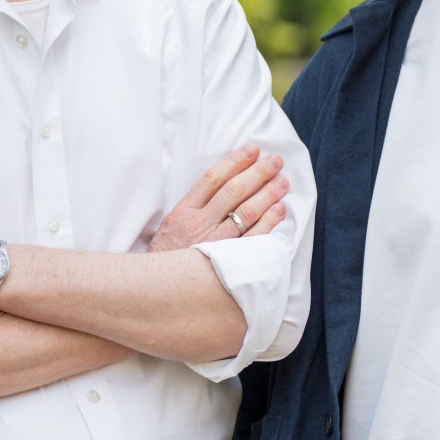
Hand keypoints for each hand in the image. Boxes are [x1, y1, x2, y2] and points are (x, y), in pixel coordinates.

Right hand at [149, 143, 289, 251]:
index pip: (212, 178)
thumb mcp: (170, 225)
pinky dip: (267, 223)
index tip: (252, 149)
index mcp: (184, 211)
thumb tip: (222, 183)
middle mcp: (199, 224)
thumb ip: (193, 206)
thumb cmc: (166, 256)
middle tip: (275, 161)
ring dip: (267, 194)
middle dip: (257, 173)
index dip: (234, 161)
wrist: (156, 290)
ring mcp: (214, 243)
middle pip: (233, 191)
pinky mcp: (226, 261)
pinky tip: (279, 210)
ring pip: (246, 212)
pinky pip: (252, 239)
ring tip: (283, 182)